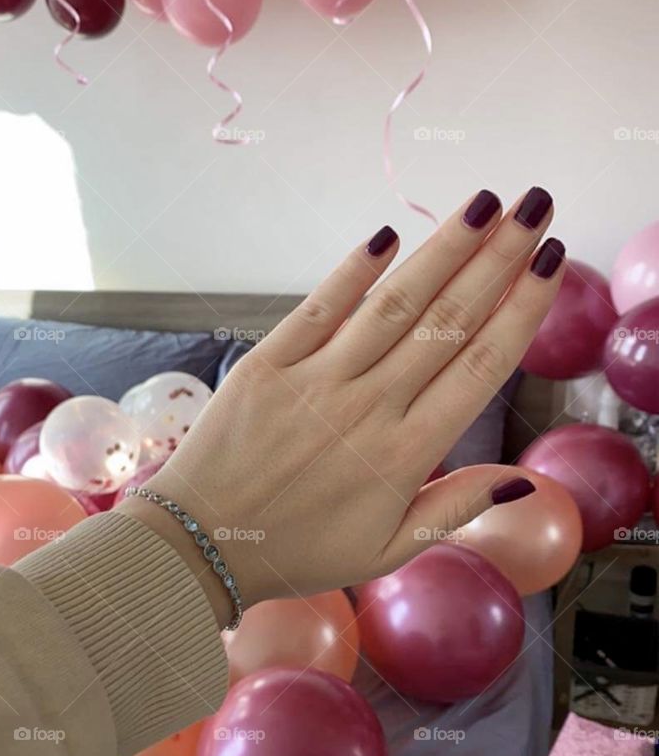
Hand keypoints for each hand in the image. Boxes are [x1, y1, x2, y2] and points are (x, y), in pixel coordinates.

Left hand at [120, 187, 564, 626]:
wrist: (204, 545)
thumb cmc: (302, 550)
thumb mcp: (387, 551)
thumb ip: (454, 509)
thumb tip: (524, 481)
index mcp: (406, 455)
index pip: (481, 367)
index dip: (523, 309)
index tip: (551, 262)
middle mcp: (369, 408)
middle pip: (448, 321)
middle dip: (499, 258)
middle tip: (536, 206)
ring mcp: (316, 381)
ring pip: (393, 304)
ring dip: (443, 249)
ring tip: (486, 204)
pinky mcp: (268, 365)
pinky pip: (319, 307)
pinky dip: (354, 268)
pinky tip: (389, 232)